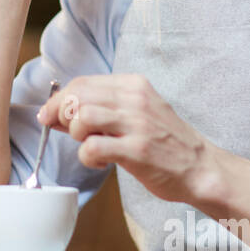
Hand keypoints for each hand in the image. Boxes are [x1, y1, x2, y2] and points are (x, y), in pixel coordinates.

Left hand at [38, 74, 229, 206]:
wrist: (200, 167)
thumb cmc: (164, 142)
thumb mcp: (137, 113)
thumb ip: (101, 109)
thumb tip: (55, 113)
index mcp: (134, 85)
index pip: (82, 83)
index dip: (59, 100)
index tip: (49, 115)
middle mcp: (135, 99)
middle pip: (77, 96)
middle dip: (62, 116)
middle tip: (72, 134)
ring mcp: (137, 124)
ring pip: (82, 117)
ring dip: (76, 135)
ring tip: (90, 145)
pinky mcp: (137, 150)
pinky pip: (92, 148)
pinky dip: (87, 157)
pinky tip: (101, 162)